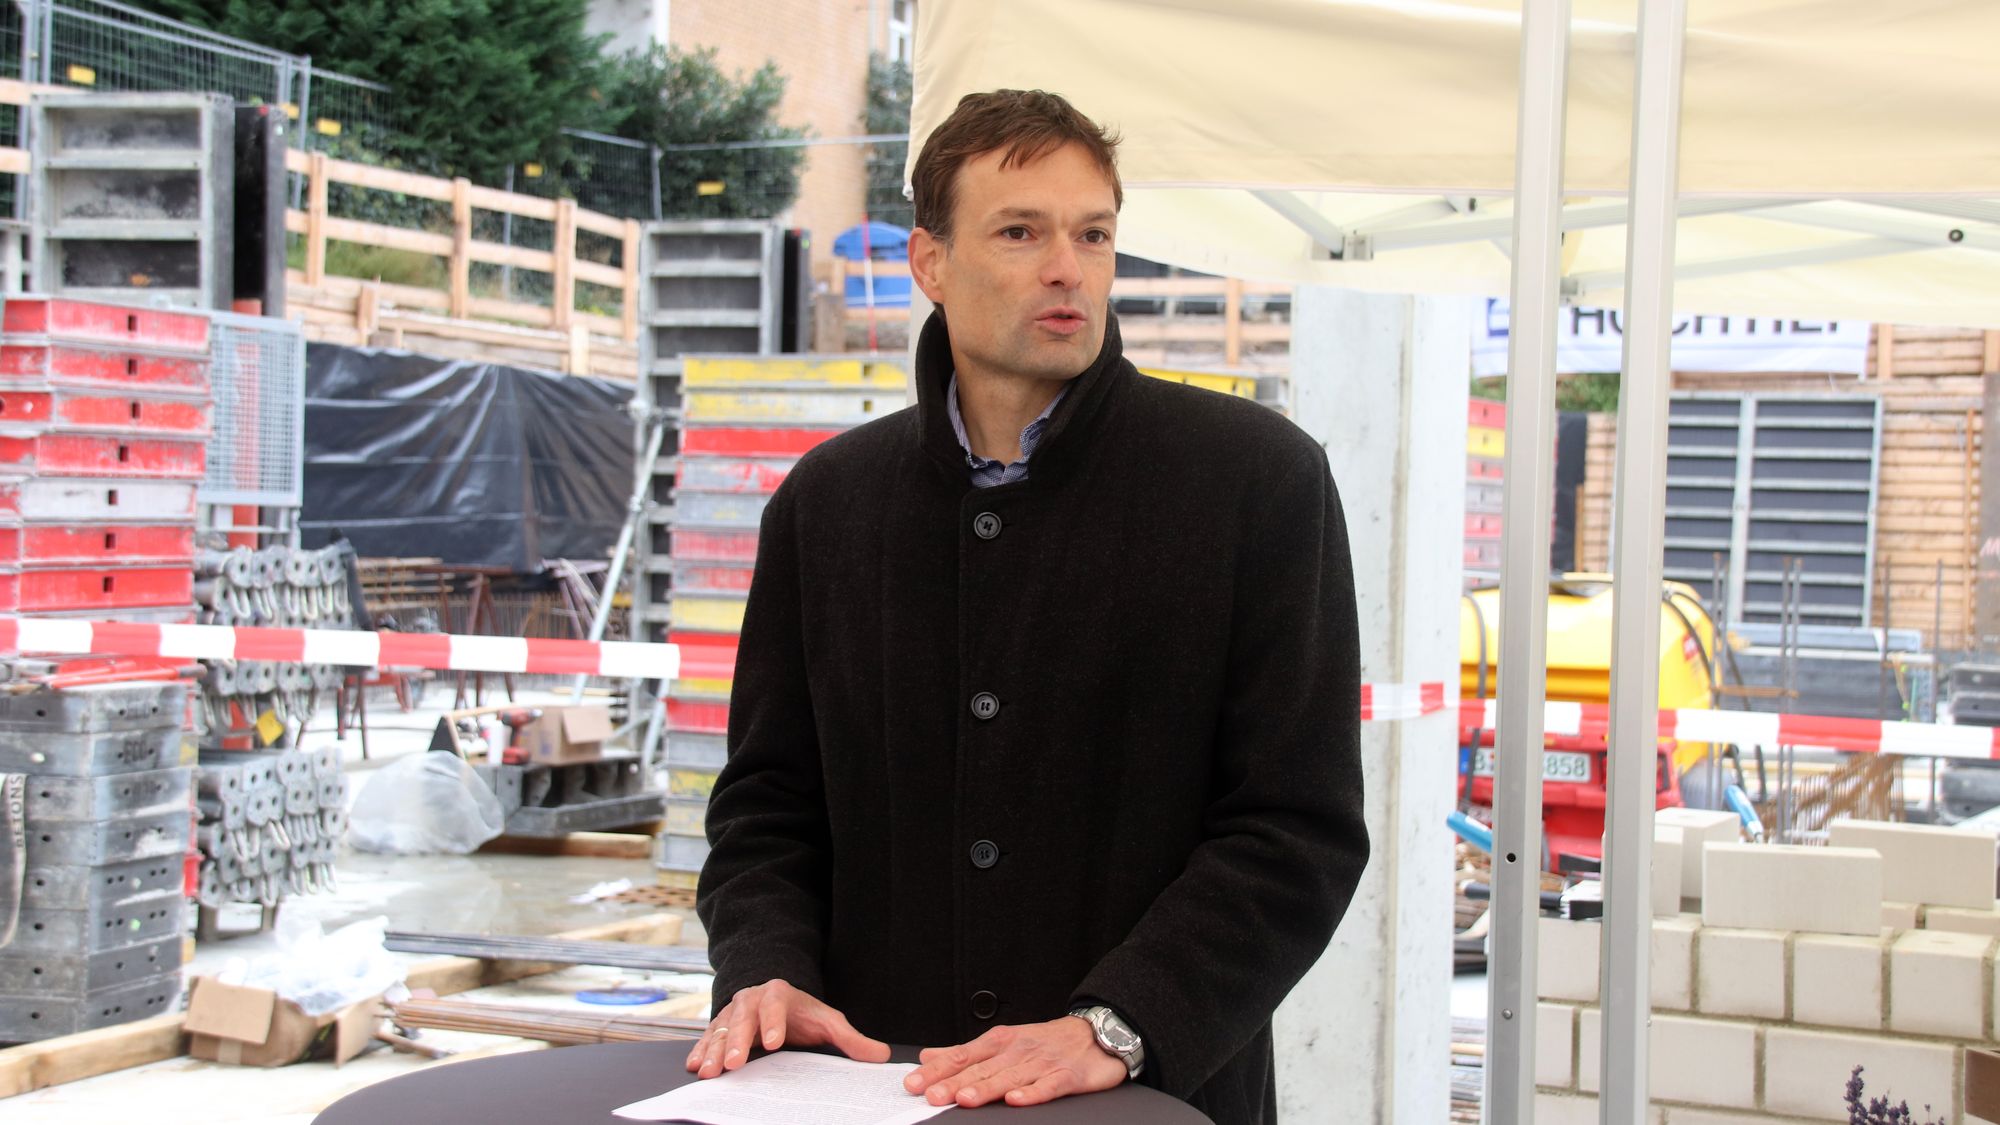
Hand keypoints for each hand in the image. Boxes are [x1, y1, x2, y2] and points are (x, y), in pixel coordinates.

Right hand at [683, 979, 890, 1078]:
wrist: (775, 997)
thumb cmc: (802, 1013)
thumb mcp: (827, 1021)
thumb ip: (851, 1038)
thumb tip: (881, 1055)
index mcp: (779, 994)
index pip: (775, 1006)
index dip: (773, 1023)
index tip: (774, 1043)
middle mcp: (751, 1000)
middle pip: (742, 1019)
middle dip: (735, 1042)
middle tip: (731, 1064)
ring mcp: (732, 1013)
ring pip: (721, 1030)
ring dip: (712, 1050)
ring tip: (707, 1071)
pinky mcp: (720, 1026)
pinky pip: (707, 1037)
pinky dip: (700, 1050)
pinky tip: (695, 1065)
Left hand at [901, 1015, 1126, 1107]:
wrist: (1097, 1032)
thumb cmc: (1046, 1041)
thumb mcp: (1003, 1041)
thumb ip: (964, 1052)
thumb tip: (928, 1057)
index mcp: (999, 1042)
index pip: (961, 1056)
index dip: (937, 1070)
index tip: (913, 1083)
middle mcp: (1017, 1051)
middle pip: (981, 1069)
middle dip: (954, 1083)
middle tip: (930, 1095)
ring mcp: (1042, 1063)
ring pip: (1010, 1078)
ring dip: (987, 1089)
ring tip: (964, 1100)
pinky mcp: (1067, 1075)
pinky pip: (1048, 1086)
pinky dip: (1033, 1093)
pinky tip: (1017, 1101)